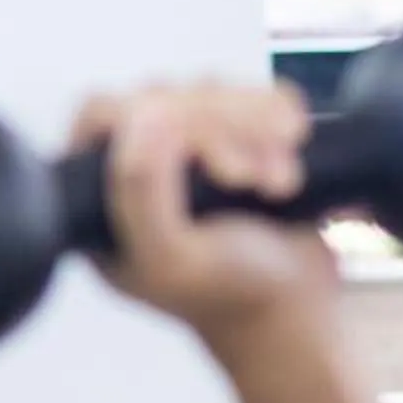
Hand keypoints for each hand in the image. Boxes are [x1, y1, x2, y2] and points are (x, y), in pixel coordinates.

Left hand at [69, 82, 337, 349]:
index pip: (105, 114)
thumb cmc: (232, 296)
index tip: (207, 162)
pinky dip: (277, 115)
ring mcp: (186, 150)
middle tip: (251, 181)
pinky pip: (247, 94)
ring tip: (278, 183)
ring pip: (208, 89)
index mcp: (102, 197)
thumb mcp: (171, 257)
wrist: (299, 314)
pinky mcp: (233, 138)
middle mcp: (138, 168)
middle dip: (221, 131)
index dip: (154, 120)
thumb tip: (145, 114)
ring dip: (255, 128)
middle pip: (162, 94)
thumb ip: (139, 189)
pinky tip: (293, 152)